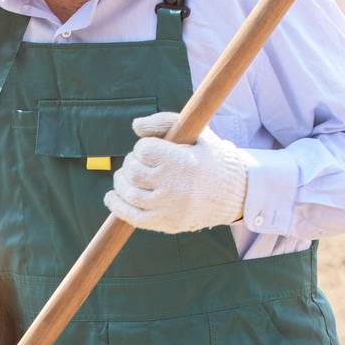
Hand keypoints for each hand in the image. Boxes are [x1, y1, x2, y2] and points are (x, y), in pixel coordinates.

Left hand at [104, 112, 246, 233]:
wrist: (232, 193)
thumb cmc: (210, 158)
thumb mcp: (196, 133)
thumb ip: (164, 121)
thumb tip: (135, 126)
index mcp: (181, 161)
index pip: (143, 150)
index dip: (143, 147)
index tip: (152, 149)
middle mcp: (173, 186)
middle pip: (132, 171)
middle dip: (131, 163)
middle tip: (138, 163)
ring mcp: (167, 207)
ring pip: (129, 193)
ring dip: (121, 182)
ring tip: (125, 177)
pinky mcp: (165, 223)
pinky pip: (132, 216)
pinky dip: (117, 205)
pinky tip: (112, 196)